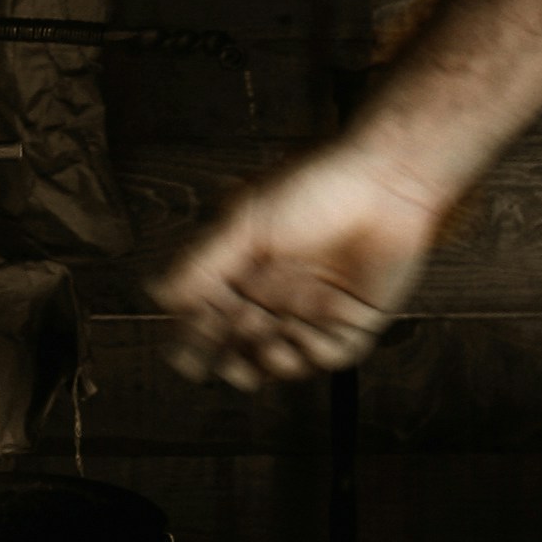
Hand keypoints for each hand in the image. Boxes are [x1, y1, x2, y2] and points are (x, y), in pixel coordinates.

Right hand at [150, 140, 445, 389]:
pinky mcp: (355, 318)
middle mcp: (280, 291)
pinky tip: (299, 341)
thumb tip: (157, 294)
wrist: (384, 179)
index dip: (197, 339)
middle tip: (225, 361)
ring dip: (268, 361)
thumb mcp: (245, 221)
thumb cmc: (313, 187)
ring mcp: (317, 307)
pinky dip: (310, 356)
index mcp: (250, 268)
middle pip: (245, 343)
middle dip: (230, 358)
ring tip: (263, 348)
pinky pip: (328, 353)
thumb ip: (203, 262)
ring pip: (283, 355)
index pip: (213, 315)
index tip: (185, 357)